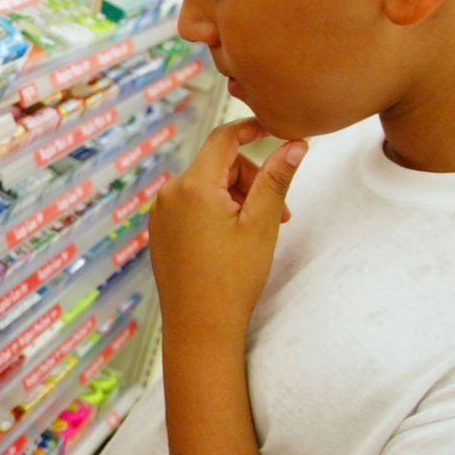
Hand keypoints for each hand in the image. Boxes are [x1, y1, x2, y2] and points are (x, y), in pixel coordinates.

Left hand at [149, 119, 305, 350]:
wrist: (199, 326)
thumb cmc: (234, 278)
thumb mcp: (263, 224)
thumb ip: (277, 178)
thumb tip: (295, 143)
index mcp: (193, 186)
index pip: (223, 138)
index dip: (251, 128)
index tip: (276, 129)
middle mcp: (169, 193)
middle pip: (217, 165)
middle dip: (250, 179)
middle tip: (277, 212)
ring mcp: (160, 213)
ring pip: (205, 186)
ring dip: (235, 198)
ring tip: (257, 231)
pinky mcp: (159, 231)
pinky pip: (191, 206)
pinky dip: (215, 211)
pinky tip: (232, 240)